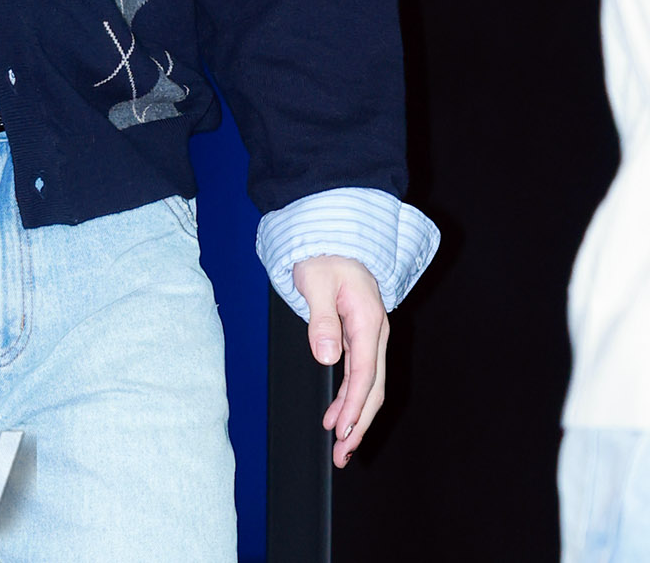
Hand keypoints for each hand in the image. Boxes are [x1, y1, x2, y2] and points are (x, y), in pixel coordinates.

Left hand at [291, 255, 387, 467]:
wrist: (334, 235)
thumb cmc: (325, 253)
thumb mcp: (316, 280)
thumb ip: (321, 318)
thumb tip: (327, 356)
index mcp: (368, 318)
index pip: (365, 372)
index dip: (355, 405)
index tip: (344, 431)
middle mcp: (374, 330)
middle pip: (373, 386)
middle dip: (360, 423)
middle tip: (343, 454)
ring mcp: (369, 334)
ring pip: (368, 384)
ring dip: (355, 415)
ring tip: (342, 445)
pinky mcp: (360, 335)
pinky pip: (360, 373)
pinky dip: (351, 397)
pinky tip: (339, 415)